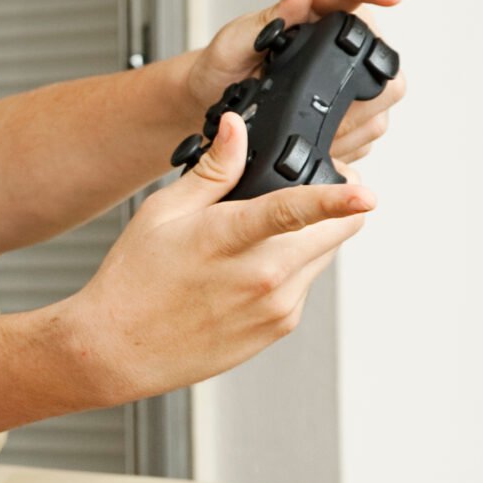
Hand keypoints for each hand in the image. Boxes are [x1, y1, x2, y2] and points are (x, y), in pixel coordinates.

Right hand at [60, 110, 372, 402]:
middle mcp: (261, 277)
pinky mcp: (278, 327)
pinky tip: (242, 278)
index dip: (337, 199)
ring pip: (323, 256)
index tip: (367, 193)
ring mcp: (275, 306)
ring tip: (253, 245)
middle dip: (332, 207)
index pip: (293, 211)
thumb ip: (210, 171)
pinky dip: (288, 273)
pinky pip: (304, 286)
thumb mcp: (161, 214)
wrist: (115, 351)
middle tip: (302, 197)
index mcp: (228, 240)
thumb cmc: (131, 283)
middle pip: (337, 229)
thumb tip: (236, 130)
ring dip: (307, 240)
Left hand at [183, 0, 406, 165]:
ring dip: (350, 120)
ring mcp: (353, 76)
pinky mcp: (356, 111)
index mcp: (315, 10)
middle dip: (355, 84)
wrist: (213, 107)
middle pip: (382, 54)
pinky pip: (372, 127)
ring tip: (305, 125)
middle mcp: (343, 40)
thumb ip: (269, 19)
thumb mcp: (233, 42)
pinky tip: (318, 140)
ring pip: (385, 96)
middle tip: (312, 103)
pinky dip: (348, 140)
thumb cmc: (222, 67)